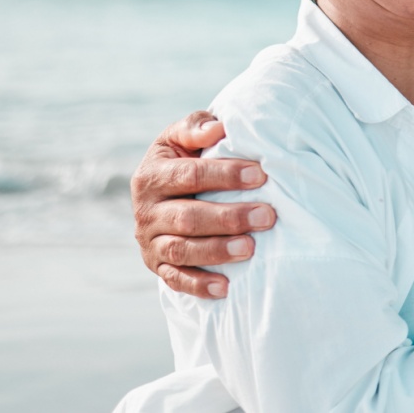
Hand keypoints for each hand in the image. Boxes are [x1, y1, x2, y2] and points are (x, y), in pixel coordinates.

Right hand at [130, 110, 277, 297]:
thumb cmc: (184, 157)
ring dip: (217, 251)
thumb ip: (196, 127)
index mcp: (152, 175)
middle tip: (268, 216)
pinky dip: (199, 285)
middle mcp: (145, 210)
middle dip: (229, 217)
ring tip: (251, 248)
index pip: (189, 175)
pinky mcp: (156, 266)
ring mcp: (149, 241)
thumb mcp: (181, 136)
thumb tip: (218, 129)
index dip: (225, 175)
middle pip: (188, 217)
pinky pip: (175, 280)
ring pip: (182, 250)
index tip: (261, 176)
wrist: (163, 191)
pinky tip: (226, 288)